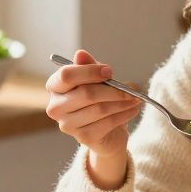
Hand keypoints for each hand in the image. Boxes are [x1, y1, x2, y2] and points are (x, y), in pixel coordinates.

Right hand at [45, 50, 141, 174]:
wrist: (106, 131)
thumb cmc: (98, 99)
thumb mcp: (95, 79)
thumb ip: (89, 66)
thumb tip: (80, 54)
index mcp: (55, 87)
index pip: (66, 75)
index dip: (90, 71)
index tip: (109, 71)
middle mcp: (55, 107)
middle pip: (86, 93)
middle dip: (112, 90)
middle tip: (130, 89)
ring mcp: (67, 124)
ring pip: (99, 109)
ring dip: (122, 102)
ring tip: (135, 99)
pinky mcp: (82, 137)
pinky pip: (107, 123)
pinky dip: (124, 115)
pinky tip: (133, 110)